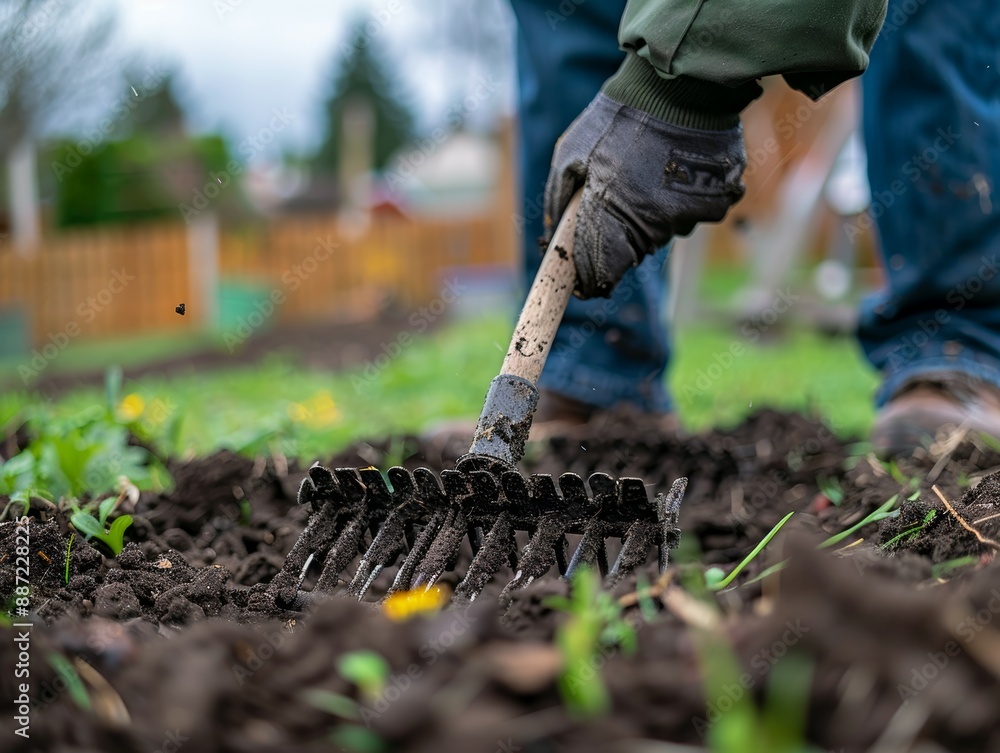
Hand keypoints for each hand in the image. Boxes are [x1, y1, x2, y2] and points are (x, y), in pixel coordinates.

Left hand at [544, 93, 746, 297]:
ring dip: (654, 213)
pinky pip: (693, 212)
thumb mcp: (570, 152)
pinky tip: (678, 166)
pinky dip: (684, 197)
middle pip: (633, 253)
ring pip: (664, 231)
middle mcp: (652, 224)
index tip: (584, 279)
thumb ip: (557, 197)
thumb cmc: (617, 119)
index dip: (591, 278)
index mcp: (612, 216)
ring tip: (650, 170)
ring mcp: (687, 216)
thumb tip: (550, 233)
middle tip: (619, 195)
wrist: (681, 87)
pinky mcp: (716, 203)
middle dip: (621, 236)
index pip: (601, 273)